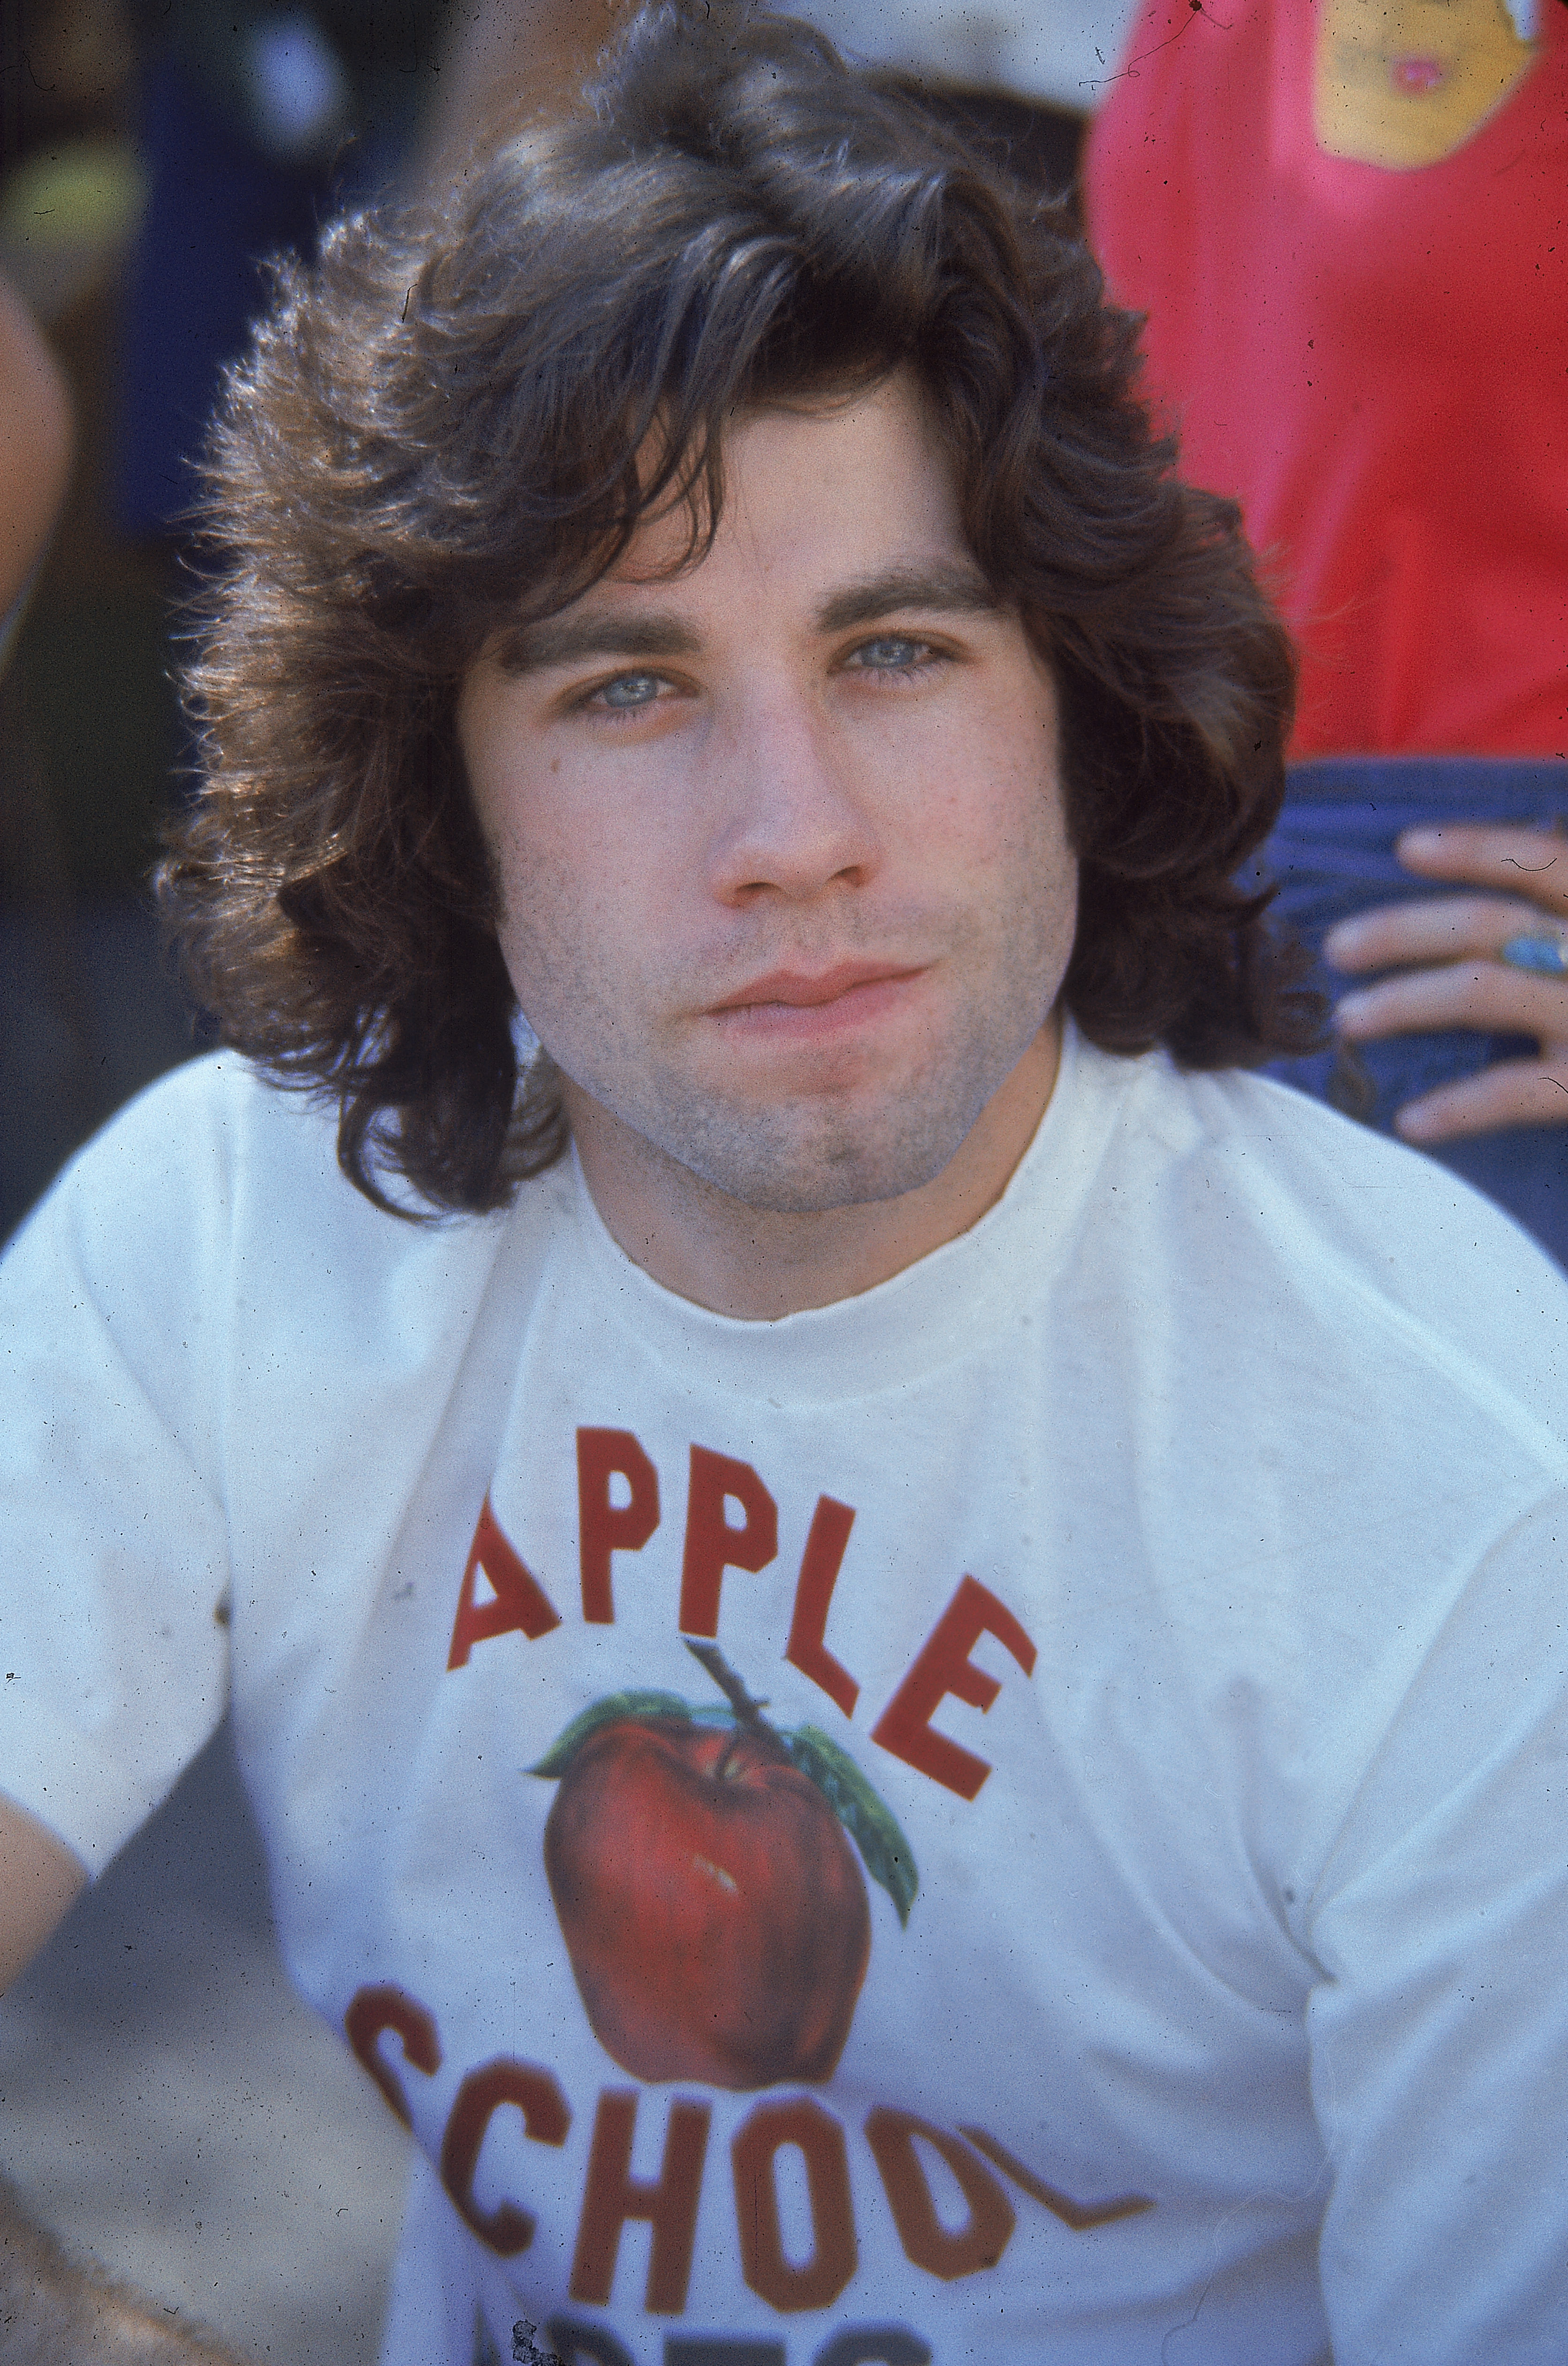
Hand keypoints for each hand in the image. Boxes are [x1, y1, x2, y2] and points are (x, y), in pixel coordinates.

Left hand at [1324, 823, 1567, 1143]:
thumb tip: (1530, 866)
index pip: (1544, 858)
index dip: (1476, 848)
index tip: (1408, 847)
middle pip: (1489, 924)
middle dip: (1403, 932)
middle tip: (1338, 948)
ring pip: (1484, 992)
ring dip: (1405, 1002)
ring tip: (1351, 1017)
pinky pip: (1517, 1091)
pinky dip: (1458, 1108)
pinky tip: (1410, 1121)